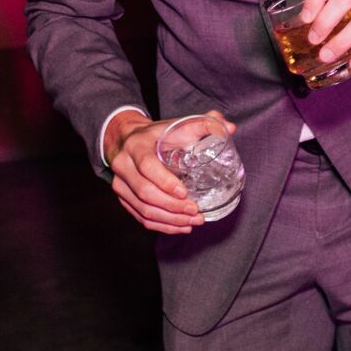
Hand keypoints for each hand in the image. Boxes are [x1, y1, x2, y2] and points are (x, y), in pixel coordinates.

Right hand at [102, 109, 234, 234]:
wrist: (128, 139)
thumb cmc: (157, 134)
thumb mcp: (177, 124)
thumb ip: (204, 123)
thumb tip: (230, 128)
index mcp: (136, 146)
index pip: (147, 166)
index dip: (165, 182)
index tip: (185, 193)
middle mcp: (123, 166)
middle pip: (145, 193)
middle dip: (172, 206)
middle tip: (195, 211)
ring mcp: (120, 184)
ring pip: (143, 209)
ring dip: (169, 220)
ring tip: (192, 222)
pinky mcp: (123, 198)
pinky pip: (140, 217)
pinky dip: (161, 226)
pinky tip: (180, 227)